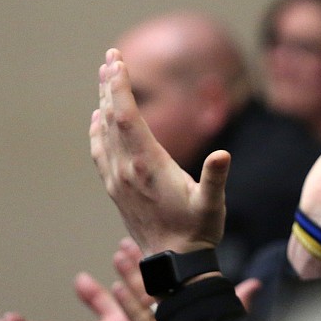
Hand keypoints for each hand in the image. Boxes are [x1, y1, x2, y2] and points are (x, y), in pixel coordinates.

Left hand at [90, 49, 228, 254]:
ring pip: (104, 133)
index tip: (117, 61)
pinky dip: (97, 131)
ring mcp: (118, 180)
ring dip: (103, 104)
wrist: (174, 263)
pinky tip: (98, 120)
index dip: (121, 87)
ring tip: (104, 79)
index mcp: (148, 166)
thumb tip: (223, 154)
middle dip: (110, 86)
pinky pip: (100, 152)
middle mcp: (126, 170)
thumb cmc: (198, 231)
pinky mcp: (117, 189)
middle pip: (111, 119)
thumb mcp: (213, 205)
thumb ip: (216, 178)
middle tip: (110, 57)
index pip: (128, 117)